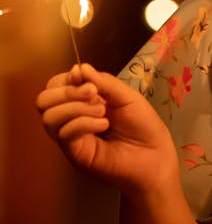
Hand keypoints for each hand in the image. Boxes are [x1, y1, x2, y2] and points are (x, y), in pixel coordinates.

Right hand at [36, 62, 179, 199]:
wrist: (156, 155)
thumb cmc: (143, 125)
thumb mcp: (126, 96)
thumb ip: (103, 82)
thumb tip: (78, 68)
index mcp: (82, 101)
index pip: (55, 85)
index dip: (67, 79)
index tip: (90, 81)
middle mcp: (71, 118)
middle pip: (43, 101)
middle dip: (66, 92)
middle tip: (93, 94)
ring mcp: (71, 137)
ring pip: (49, 117)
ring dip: (75, 107)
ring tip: (102, 112)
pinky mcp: (75, 154)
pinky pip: (64, 134)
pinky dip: (83, 123)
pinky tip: (104, 124)